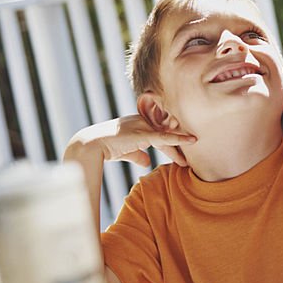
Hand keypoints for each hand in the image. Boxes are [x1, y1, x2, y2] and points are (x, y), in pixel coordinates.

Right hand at [65, 115, 194, 167]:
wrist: (90, 146)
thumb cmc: (106, 148)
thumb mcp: (126, 152)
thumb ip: (138, 155)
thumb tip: (147, 162)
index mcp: (139, 122)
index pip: (160, 132)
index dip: (172, 143)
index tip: (182, 154)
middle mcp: (143, 120)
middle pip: (167, 132)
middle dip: (179, 145)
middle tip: (191, 157)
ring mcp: (143, 125)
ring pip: (168, 134)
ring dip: (181, 146)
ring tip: (191, 158)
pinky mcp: (143, 133)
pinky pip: (165, 137)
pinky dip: (179, 139)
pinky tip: (191, 140)